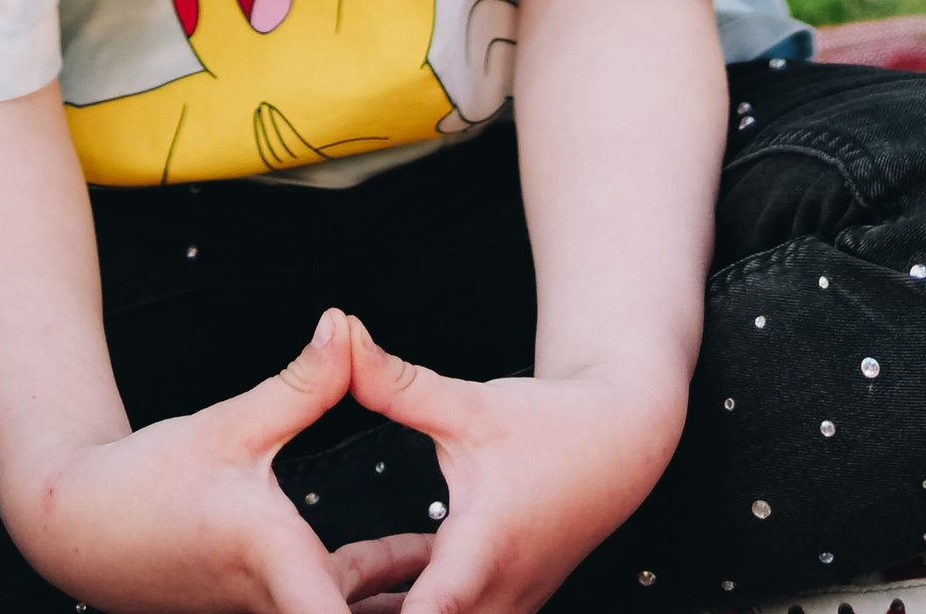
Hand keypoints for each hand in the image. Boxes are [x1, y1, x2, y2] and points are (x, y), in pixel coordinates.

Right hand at [11, 310, 434, 613]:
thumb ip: (300, 383)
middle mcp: (279, 601)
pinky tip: (416, 555)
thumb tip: (346, 326)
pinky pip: (334, 598)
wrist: (83, 526)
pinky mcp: (267, 598)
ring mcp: (272, 607)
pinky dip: (374, 585)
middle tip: (484, 587)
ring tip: (464, 565)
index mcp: (277, 562)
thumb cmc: (148, 481)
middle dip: (418, 600)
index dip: (407, 607)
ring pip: (354, 610)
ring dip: (403, 593)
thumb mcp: (230, 424)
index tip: (445, 596)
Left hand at [345, 319, 683, 613]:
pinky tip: (362, 594)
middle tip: (308, 600)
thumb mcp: (468, 403)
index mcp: (483, 552)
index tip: (335, 610)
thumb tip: (341, 340)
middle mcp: (496, 600)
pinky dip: (405, 612)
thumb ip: (397, 383)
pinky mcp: (502, 608)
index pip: (430, 613)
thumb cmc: (550, 426)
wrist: (617, 447)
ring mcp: (503, 611)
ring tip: (327, 592)